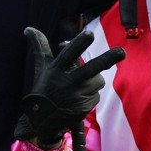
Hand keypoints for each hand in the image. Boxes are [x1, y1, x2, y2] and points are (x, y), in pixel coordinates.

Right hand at [15, 28, 124, 148]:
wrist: (40, 121)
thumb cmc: (43, 89)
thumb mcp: (41, 68)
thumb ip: (40, 47)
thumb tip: (28, 28)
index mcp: (56, 70)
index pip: (68, 54)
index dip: (79, 43)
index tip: (90, 33)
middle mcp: (66, 83)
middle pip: (91, 68)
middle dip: (107, 59)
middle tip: (122, 52)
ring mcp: (76, 97)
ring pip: (97, 80)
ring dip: (93, 81)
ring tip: (79, 86)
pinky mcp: (83, 108)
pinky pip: (96, 95)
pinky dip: (90, 94)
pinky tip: (79, 98)